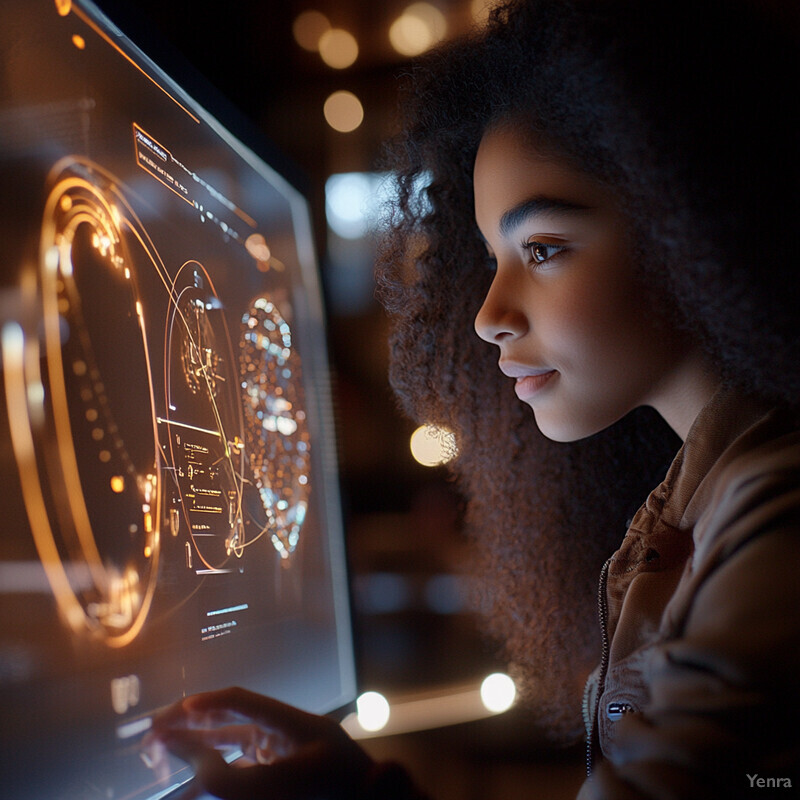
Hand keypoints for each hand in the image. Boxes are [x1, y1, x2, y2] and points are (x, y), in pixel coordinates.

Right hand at [147, 686, 373, 799]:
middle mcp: (284, 734)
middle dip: (190, 725)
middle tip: (152, 733)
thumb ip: (229, 778)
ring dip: (195, 754)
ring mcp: (282, 756)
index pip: (241, 701)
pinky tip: (187, 789)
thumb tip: (192, 757)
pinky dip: (214, 779)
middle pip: (230, 720)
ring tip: (158, 758)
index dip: (204, 704)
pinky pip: (239, 773)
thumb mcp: (282, 787)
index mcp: (292, 723)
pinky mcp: (279, 778)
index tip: (171, 716)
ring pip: (229, 749)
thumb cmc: (333, 791)